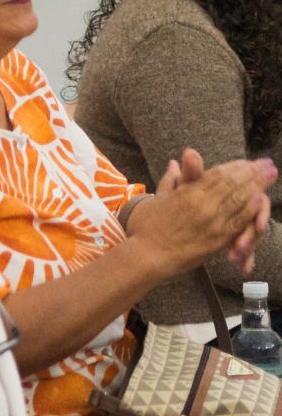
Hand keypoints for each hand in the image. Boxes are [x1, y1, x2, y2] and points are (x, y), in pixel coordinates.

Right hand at [131, 148, 272, 274]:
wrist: (147, 255)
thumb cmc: (146, 228)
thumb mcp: (156, 199)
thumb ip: (169, 181)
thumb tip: (174, 163)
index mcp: (187, 192)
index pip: (217, 174)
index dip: (234, 166)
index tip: (247, 160)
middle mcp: (203, 204)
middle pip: (232, 183)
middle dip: (252, 172)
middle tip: (267, 163)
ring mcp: (212, 221)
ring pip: (239, 199)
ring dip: (257, 186)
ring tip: (270, 175)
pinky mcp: (217, 238)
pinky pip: (238, 221)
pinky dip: (251, 209)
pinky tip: (261, 199)